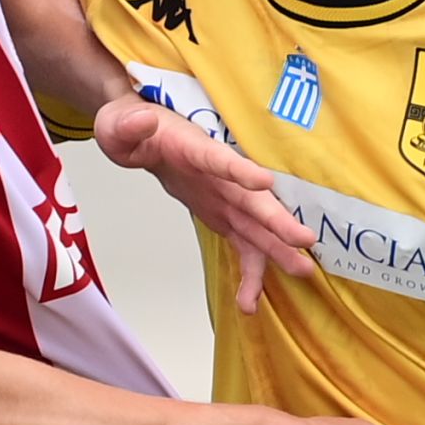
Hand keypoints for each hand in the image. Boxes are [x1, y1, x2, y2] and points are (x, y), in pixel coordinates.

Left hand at [93, 94, 314, 312]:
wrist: (145, 136)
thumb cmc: (133, 129)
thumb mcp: (118, 125)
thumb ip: (128, 126)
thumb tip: (143, 120)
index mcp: (194, 148)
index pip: (219, 159)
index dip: (240, 171)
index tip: (265, 182)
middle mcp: (219, 176)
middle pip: (251, 199)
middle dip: (277, 220)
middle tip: (306, 239)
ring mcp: (226, 198)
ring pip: (256, 227)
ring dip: (278, 250)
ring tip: (302, 273)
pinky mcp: (225, 217)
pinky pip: (243, 247)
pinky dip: (250, 274)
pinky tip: (250, 304)